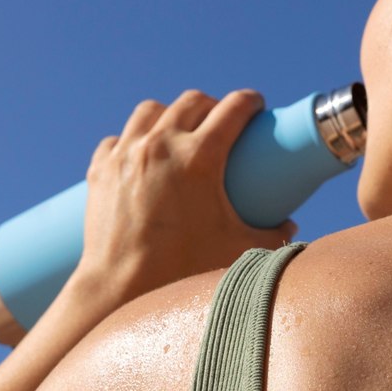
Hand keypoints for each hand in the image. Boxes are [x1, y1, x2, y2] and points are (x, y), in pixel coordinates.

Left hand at [76, 88, 298, 302]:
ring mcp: (126, 154)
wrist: (121, 288)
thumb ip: (271, 237)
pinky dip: (134, 139)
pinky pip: (119, 138)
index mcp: (199, 159)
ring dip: (171, 114)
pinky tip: (142, 154)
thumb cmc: (183, 272)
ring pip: (151, 111)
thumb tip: (290, 226)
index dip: (250, 102)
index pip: (233, 109)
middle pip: (193, 102)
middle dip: (213, 105)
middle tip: (223, 121)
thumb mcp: (237, 250)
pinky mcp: (101, 168)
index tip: (256, 106)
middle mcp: (160, 145)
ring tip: (180, 130)